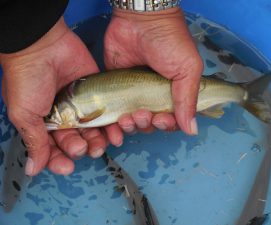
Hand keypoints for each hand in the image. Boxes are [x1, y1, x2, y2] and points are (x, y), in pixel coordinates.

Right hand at [0, 17, 122, 175]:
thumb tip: (33, 169)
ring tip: (100, 145)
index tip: (67, 167)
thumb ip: (34, 141)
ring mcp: (82, 106)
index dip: (60, 160)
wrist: (43, 46)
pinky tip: (115, 133)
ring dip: (98, 142)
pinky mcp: (97, 95)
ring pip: (93, 131)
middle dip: (80, 149)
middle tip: (82, 148)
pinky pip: (106, 114)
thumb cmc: (26, 78)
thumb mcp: (24, 113)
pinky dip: (112, 125)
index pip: (54, 149)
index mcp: (45, 124)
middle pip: (76, 142)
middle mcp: (64, 117)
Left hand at [104, 7, 202, 134]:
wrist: (140, 18)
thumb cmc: (169, 41)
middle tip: (143, 114)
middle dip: (147, 125)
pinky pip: (114, 110)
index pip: (170, 119)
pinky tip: (116, 123)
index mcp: (173, 93)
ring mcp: (133, 91)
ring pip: (131, 120)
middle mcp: (153, 95)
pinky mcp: (115, 86)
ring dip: (131, 125)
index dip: (166, 125)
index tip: (161, 119)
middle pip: (150, 123)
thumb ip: (188, 99)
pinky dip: (114, 122)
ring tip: (129, 117)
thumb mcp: (187, 69)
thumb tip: (192, 130)